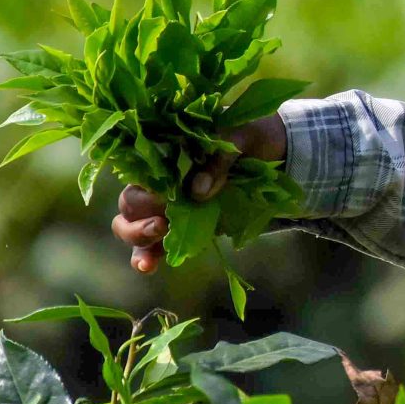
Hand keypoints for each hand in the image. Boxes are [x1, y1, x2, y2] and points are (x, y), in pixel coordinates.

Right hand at [110, 114, 288, 274]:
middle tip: (163, 222)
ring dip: (137, 237)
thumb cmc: (249, 136)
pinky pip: (152, 244)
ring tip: (156, 240)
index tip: (162, 197)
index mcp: (166, 152)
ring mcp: (166, 205)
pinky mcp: (179, 226)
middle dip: (140, 215)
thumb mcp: (241, 137)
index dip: (145, 188)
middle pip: (131, 201)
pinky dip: (145, 256)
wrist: (273, 150)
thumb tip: (197, 192)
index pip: (139, 172)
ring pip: (130, 223)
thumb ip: (219, 160)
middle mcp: (159, 180)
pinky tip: (147, 267)